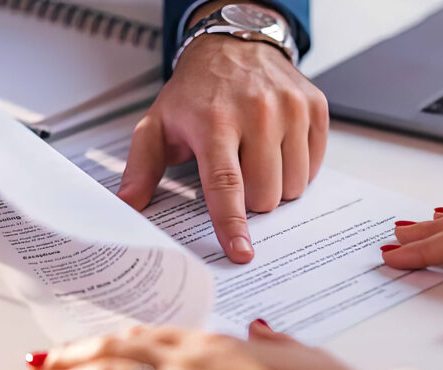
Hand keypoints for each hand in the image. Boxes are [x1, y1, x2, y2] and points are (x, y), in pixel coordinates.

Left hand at [117, 4, 327, 263]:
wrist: (234, 45)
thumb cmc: (196, 91)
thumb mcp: (158, 124)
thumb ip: (141, 167)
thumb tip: (127, 205)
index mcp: (214, 121)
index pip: (226, 184)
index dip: (232, 223)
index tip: (241, 252)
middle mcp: (257, 112)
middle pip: (265, 194)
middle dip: (251, 200)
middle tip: (237, 175)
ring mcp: (290, 108)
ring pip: (294, 185)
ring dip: (276, 185)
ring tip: (256, 158)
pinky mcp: (314, 106)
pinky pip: (315, 164)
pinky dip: (297, 167)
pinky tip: (278, 147)